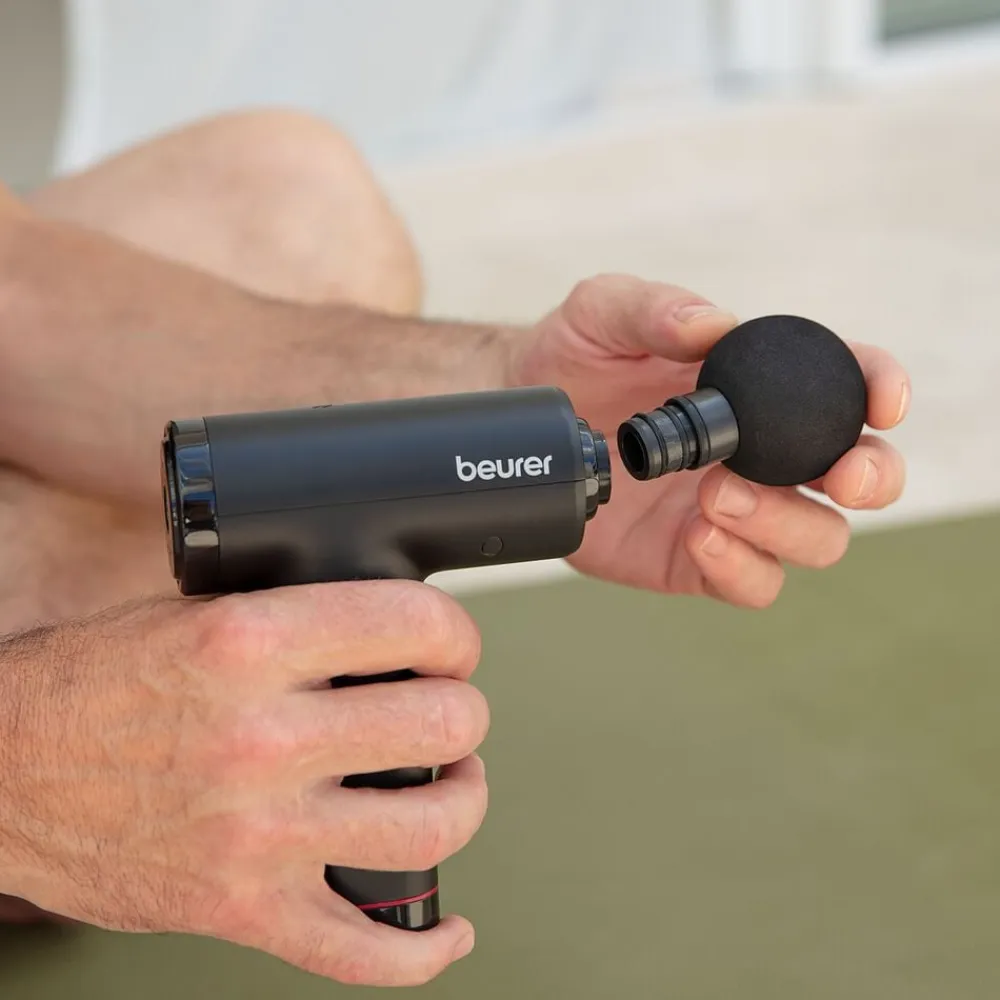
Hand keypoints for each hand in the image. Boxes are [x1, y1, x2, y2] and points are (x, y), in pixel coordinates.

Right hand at [0, 581, 488, 986]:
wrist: (0, 769)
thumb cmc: (90, 685)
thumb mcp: (193, 614)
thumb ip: (290, 618)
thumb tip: (382, 629)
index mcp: (249, 645)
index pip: (413, 624)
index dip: (454, 632)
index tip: (449, 646)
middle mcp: (260, 740)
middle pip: (441, 723)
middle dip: (463, 710)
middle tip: (448, 706)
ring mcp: (257, 836)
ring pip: (433, 828)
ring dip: (464, 799)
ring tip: (453, 781)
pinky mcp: (243, 910)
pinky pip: (362, 953)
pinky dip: (424, 948)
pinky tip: (448, 923)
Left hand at [511, 275, 908, 606]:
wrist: (526, 410)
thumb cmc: (574, 354)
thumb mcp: (603, 312)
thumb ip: (655, 309)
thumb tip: (711, 325)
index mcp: (762, 386)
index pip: (849, 386)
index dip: (880, 389)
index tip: (882, 403)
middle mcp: (763, 451)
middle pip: (858, 477)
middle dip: (870, 477)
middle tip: (837, 476)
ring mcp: (734, 508)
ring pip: (815, 538)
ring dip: (784, 522)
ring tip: (714, 494)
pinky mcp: (694, 558)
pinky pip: (751, 582)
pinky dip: (739, 565)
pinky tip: (697, 534)